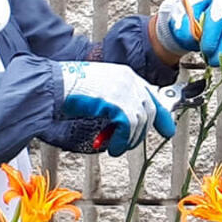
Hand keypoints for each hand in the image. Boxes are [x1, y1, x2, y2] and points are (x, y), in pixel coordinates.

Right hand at [56, 62, 175, 154]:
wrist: (54, 84)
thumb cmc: (69, 88)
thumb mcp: (99, 88)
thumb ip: (116, 98)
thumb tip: (125, 120)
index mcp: (125, 74)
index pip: (152, 95)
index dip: (161, 115)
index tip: (167, 129)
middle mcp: (129, 80)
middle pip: (149, 111)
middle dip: (141, 133)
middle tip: (126, 143)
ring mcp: (125, 91)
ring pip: (141, 123)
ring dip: (129, 140)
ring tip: (116, 147)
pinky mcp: (117, 103)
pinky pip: (129, 128)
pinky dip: (121, 141)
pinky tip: (113, 146)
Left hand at [155, 0, 221, 68]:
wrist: (190, 26)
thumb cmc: (186, 19)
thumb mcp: (177, 18)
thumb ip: (181, 24)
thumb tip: (190, 35)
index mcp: (217, 1)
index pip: (220, 14)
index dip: (213, 35)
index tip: (204, 50)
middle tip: (211, 60)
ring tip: (217, 61)